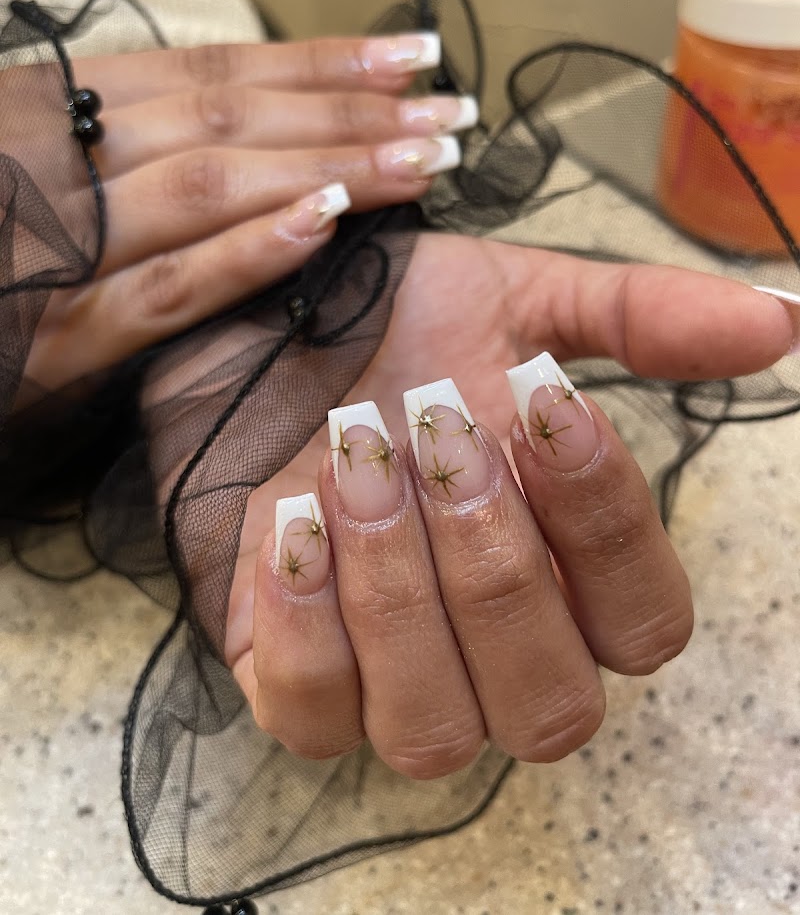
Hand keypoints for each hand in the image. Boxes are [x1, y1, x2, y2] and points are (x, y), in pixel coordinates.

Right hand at [21, 32, 474, 390]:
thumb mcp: (40, 165)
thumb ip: (128, 148)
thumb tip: (253, 131)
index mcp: (56, 107)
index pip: (212, 72)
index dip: (319, 62)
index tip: (411, 56)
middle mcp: (60, 154)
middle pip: (229, 118)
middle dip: (350, 111)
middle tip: (452, 111)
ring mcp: (59, 243)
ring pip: (207, 186)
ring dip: (325, 165)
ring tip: (424, 160)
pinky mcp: (55, 337)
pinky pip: (161, 288)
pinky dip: (242, 251)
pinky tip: (323, 220)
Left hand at [225, 233, 795, 775]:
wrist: (257, 329)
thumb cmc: (395, 331)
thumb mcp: (517, 306)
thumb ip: (643, 322)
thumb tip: (777, 321)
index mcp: (568, 579)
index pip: (646, 625)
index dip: (608, 527)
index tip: (542, 406)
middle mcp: (491, 656)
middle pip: (551, 706)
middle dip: (496, 566)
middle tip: (439, 432)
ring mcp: (389, 685)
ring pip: (434, 729)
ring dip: (398, 590)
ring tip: (358, 461)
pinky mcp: (292, 687)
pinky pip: (312, 719)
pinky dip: (308, 624)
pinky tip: (292, 521)